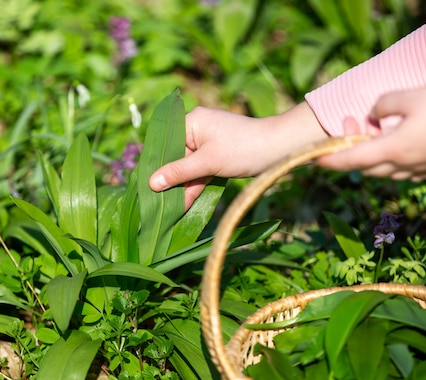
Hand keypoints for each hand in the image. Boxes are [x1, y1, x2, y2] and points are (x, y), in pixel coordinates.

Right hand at [150, 102, 326, 208]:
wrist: (280, 149)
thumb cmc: (243, 149)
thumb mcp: (208, 162)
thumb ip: (179, 173)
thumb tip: (151, 183)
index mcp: (191, 121)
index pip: (165, 145)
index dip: (156, 167)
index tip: (145, 188)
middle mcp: (197, 129)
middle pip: (176, 158)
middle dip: (169, 182)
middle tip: (156, 205)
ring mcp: (208, 143)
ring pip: (188, 168)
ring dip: (182, 188)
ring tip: (169, 211)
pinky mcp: (218, 155)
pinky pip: (200, 171)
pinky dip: (195, 186)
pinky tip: (184, 205)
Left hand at [318, 86, 425, 179]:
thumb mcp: (411, 96)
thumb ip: (384, 104)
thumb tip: (373, 113)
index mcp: (391, 150)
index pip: (351, 160)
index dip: (330, 160)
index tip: (314, 159)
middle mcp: (401, 165)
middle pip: (364, 166)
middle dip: (350, 149)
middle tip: (350, 124)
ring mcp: (416, 169)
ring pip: (382, 168)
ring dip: (370, 153)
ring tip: (373, 128)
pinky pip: (400, 167)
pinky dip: (389, 156)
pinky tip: (395, 139)